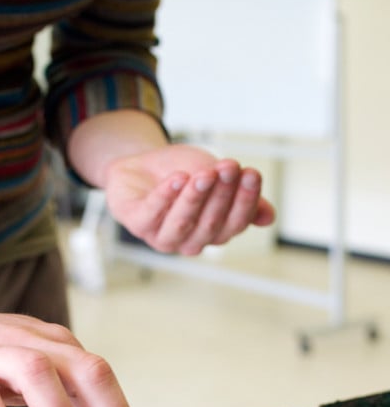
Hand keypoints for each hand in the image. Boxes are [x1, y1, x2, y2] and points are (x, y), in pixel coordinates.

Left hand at [104, 144, 275, 255]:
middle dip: (221, 194)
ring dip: (194, 198)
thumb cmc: (184, 174)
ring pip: (182, 222)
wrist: (143, 165)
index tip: (251, 173)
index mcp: (214, 233)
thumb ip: (240, 196)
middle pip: (210, 222)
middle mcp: (190, 240)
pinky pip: (152, 214)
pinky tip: (177, 178)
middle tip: (228, 167)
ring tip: (204, 174)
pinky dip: (165, 196)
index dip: (245, 200)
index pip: (235, 223)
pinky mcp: (137, 225)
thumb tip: (268, 218)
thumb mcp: (217, 178)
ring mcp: (162, 236)